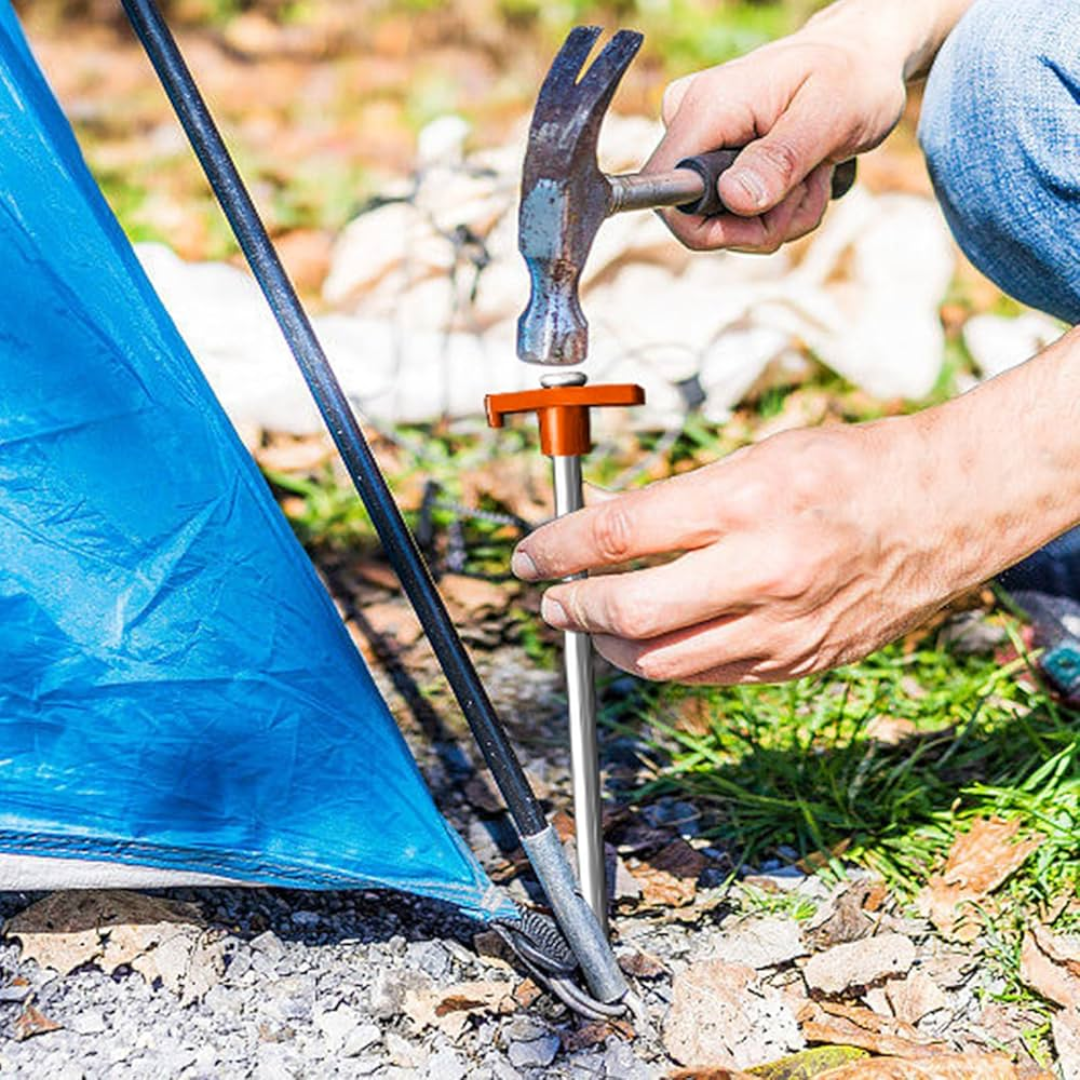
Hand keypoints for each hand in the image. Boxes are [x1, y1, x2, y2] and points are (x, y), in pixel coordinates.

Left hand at [511, 421, 960, 684]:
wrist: (945, 509)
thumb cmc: (849, 469)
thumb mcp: (756, 458)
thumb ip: (679, 503)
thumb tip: (605, 533)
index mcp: (749, 501)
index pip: (620, 535)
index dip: (558, 548)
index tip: (530, 555)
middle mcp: (765, 570)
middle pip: (630, 612)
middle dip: (572, 608)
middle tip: (552, 601)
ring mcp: (785, 627)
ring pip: (661, 662)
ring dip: (609, 645)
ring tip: (592, 622)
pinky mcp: (800, 663)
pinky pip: (710, 676)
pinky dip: (667, 660)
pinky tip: (653, 640)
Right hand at [648, 19, 908, 251]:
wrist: (859, 61)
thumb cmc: (852, 77)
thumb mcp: (831, 115)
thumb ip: (780, 158)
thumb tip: (734, 197)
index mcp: (707, 108)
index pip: (669, 197)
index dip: (711, 229)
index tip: (765, 218)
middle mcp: (690, 124)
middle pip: (698, 221)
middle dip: (760, 225)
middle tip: (807, 187)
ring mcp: (701, 144)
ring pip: (721, 225)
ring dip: (777, 219)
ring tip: (811, 177)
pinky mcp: (714, 162)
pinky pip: (734, 218)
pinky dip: (776, 214)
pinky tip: (801, 179)